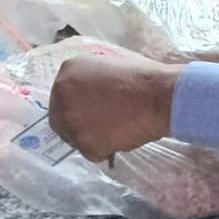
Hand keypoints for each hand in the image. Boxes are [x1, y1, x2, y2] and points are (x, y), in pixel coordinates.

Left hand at [49, 52, 183, 159]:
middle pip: (60, 119)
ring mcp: (70, 118)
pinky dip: (106, 151)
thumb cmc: (143, 79)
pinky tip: (122, 137)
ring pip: (74, 138)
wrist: (158, 96)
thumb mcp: (110, 66)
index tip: (93, 111)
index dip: (78, 106)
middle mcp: (61, 92)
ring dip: (93, 139)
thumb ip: (92, 78)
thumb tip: (91, 93)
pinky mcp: (82, 142)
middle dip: (79, 126)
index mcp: (69, 70)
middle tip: (102, 128)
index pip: (62, 95)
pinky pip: (91, 153)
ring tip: (119, 130)